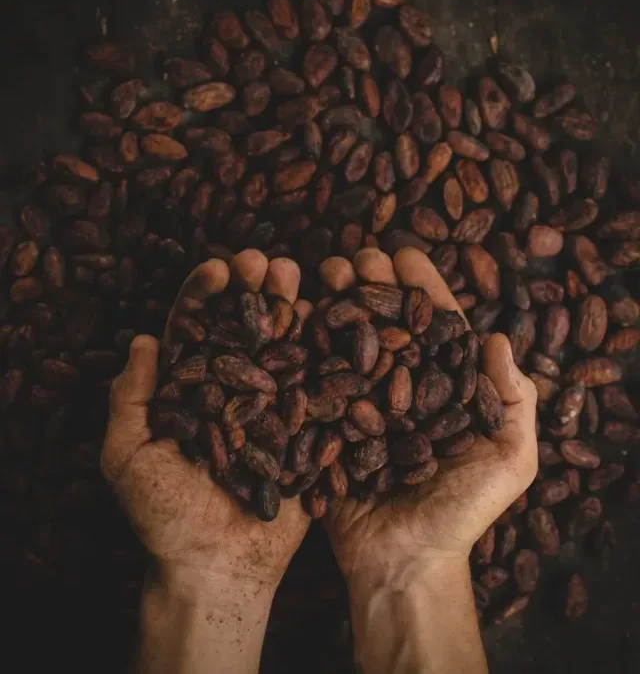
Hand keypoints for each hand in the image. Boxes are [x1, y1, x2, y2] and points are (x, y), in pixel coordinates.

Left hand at [101, 252, 309, 673]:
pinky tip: (333, 316)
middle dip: (253, 291)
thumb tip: (142, 340)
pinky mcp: (305, 428)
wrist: (220, 568)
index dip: (205, 296)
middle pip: (243, 328)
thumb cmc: (165, 518)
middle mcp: (233, 391)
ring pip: (282, 347)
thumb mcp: (127, 458)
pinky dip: (325, 350)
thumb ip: (129, 399)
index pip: (195, 331)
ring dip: (290, 308)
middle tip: (265, 262)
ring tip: (299, 276)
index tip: (219, 268)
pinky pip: (317, 384)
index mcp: (190, 391)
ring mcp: (272, 407)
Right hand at [324, 247, 537, 673]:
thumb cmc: (462, 511)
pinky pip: (315, 377)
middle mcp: (400, 387)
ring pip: (348, 340)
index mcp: (443, 387)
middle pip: (386, 323)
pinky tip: (295, 311)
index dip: (421, 287)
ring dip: (336, 302)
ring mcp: (361, 403)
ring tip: (324, 272)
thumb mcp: (510, 459)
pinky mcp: (327, 423)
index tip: (404, 254)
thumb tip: (500, 336)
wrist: (404, 561)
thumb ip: (515, 399)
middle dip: (372, 284)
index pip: (434, 325)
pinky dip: (305, 343)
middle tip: (357, 258)